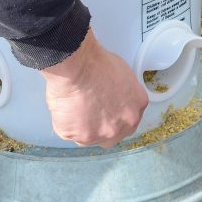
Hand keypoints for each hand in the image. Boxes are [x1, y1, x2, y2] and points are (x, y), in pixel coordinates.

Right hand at [41, 28, 147, 147]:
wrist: (78, 67)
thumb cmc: (97, 64)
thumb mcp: (123, 75)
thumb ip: (122, 94)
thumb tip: (112, 97)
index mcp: (136, 108)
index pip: (127, 122)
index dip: (113, 116)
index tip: (104, 110)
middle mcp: (123, 126)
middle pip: (112, 135)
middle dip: (100, 127)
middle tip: (88, 112)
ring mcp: (101, 134)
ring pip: (89, 137)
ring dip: (81, 126)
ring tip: (73, 105)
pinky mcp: (81, 137)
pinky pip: (70, 134)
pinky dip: (65, 123)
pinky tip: (65, 107)